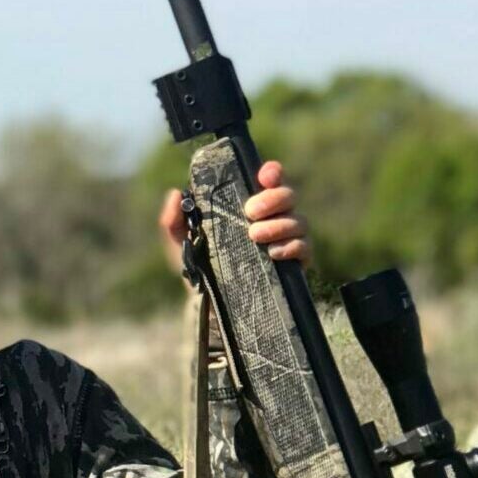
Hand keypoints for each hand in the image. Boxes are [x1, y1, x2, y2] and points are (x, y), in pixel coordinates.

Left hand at [159, 159, 310, 275]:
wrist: (209, 305)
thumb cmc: (199, 266)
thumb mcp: (181, 244)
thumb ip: (173, 221)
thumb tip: (174, 194)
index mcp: (251, 205)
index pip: (270, 179)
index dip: (272, 172)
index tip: (264, 176)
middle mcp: (273, 217)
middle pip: (288, 195)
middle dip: (272, 199)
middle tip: (250, 212)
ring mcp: (287, 239)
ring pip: (298, 220)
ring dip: (279, 224)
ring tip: (254, 236)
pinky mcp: (295, 262)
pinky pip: (304, 247)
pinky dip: (291, 247)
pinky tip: (272, 253)